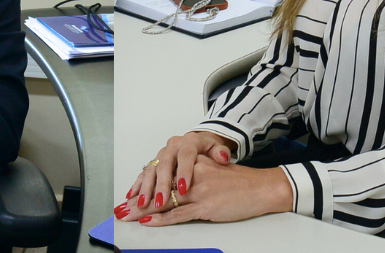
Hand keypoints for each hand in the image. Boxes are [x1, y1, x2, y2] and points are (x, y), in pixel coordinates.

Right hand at [116, 131, 233, 219]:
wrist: (200, 141)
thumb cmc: (209, 148)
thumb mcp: (218, 148)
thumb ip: (220, 152)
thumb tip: (221, 156)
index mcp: (189, 142)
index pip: (186, 156)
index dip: (184, 172)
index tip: (184, 188)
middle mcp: (172, 146)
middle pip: (165, 164)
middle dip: (161, 185)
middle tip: (161, 201)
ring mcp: (162, 154)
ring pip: (151, 170)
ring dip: (146, 188)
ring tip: (142, 203)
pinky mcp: (155, 162)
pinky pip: (144, 173)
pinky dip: (137, 185)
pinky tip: (131, 196)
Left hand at [125, 155, 293, 225]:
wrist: (262, 187)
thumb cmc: (240, 182)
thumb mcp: (214, 169)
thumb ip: (194, 173)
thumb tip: (175, 185)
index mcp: (194, 162)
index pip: (163, 173)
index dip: (145, 184)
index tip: (131, 194)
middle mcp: (193, 173)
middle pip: (159, 186)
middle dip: (139, 198)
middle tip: (122, 207)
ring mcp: (199, 190)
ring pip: (165, 200)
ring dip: (144, 209)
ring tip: (128, 215)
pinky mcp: (206, 205)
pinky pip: (179, 213)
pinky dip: (162, 218)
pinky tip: (149, 222)